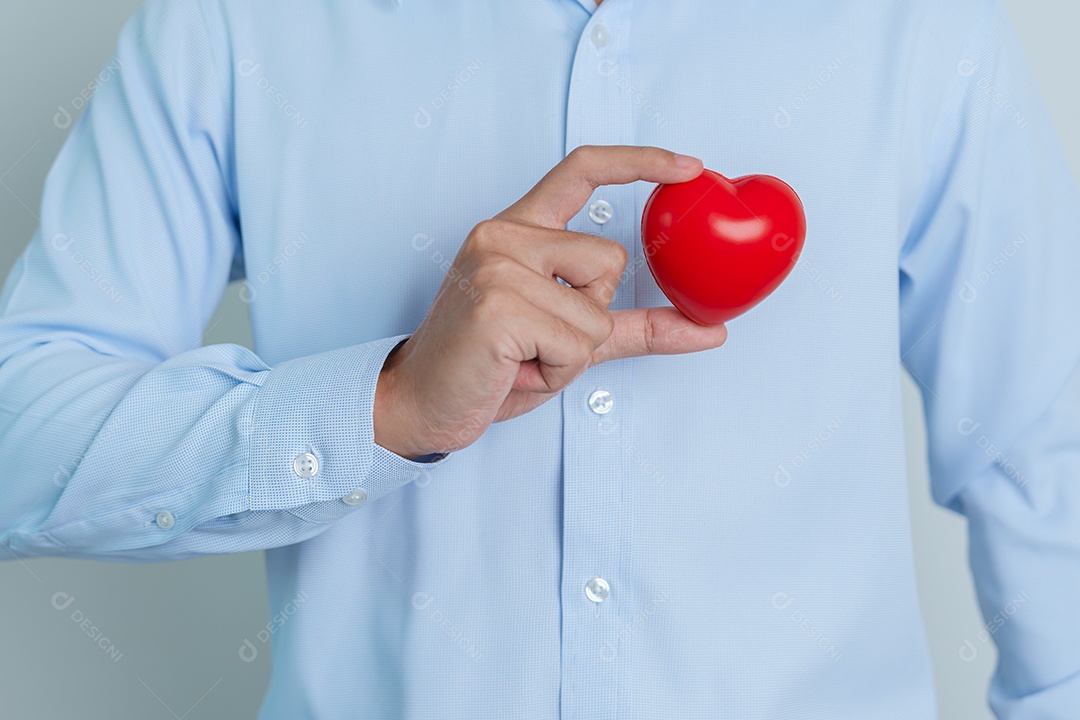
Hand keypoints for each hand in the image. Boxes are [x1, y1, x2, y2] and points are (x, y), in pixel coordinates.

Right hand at [374, 145, 728, 457]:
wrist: (418, 403)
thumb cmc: (486, 367)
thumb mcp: (565, 338)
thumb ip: (633, 326)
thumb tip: (708, 329)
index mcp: (516, 232)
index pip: (581, 171)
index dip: (640, 161)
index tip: (688, 167)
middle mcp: (503, 237)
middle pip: (610, 261)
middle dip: (590, 316)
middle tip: (537, 339)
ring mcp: (497, 268)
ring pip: (597, 312)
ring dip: (572, 354)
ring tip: (522, 357)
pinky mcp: (498, 307)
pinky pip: (576, 346)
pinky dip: (556, 372)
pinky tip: (514, 369)